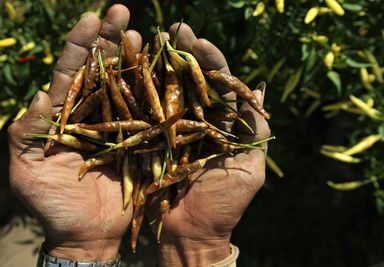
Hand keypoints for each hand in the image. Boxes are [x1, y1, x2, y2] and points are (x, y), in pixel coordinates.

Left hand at [7, 5, 141, 260]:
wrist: (87, 234)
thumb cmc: (53, 205)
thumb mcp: (27, 170)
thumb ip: (27, 132)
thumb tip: (39, 95)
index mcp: (64, 115)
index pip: (71, 72)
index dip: (79, 45)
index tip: (91, 18)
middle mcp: (94, 113)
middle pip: (102, 70)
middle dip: (110, 39)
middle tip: (122, 11)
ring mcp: (120, 126)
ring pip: (128, 86)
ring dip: (136, 59)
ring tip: (144, 33)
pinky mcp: (141, 141)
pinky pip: (149, 114)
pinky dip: (157, 92)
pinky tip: (166, 71)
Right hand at [147, 24, 269, 265]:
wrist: (192, 235)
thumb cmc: (224, 207)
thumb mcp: (249, 169)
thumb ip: (257, 132)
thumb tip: (259, 91)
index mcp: (223, 126)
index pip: (220, 86)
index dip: (212, 62)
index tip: (200, 42)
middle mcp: (198, 123)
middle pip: (193, 83)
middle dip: (185, 55)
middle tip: (175, 28)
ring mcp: (173, 132)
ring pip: (168, 94)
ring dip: (161, 66)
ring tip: (152, 40)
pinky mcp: (152, 144)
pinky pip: (147, 117)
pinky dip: (141, 95)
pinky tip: (133, 71)